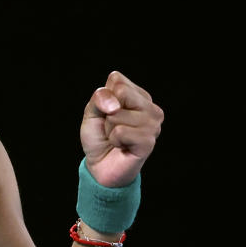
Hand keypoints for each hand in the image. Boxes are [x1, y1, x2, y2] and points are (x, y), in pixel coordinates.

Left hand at [80, 71, 163, 187]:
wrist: (100, 167)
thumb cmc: (99, 137)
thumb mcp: (93, 112)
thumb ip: (99, 99)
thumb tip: (114, 105)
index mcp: (139, 95)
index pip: (117, 80)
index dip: (104, 98)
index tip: (107, 113)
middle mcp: (150, 107)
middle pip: (120, 93)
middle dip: (107, 112)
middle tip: (112, 127)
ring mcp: (153, 125)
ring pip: (118, 114)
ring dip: (110, 129)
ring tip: (117, 139)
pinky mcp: (149, 141)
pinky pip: (121, 132)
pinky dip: (114, 140)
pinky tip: (122, 147)